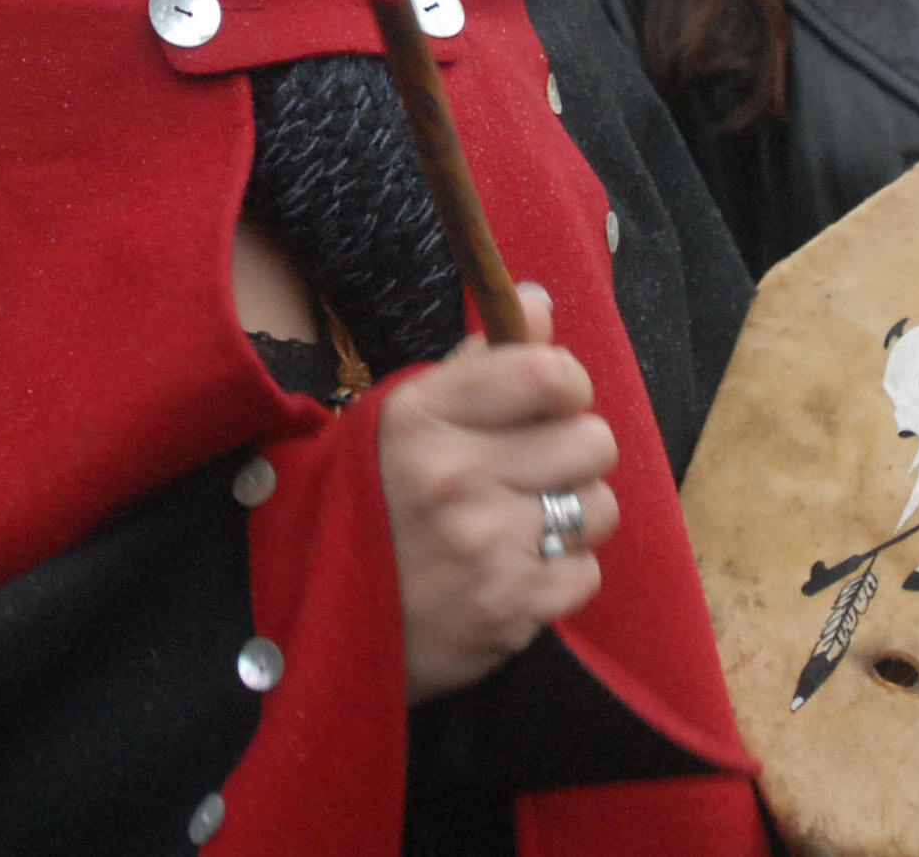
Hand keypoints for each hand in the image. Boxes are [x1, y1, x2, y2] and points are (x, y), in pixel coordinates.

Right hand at [378, 284, 619, 702]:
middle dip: (573, 455)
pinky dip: (560, 576)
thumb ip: (482, 361)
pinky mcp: (506, 611)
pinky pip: (585, 574)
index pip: (550, 374)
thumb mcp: (408, 415)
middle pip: (594, 442)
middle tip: (535, 471)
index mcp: (425, 416)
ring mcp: (482, 548)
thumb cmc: (378, 499)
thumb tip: (537, 302)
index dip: (568, 385)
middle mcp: (454, 477)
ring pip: (599, 508)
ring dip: (572, 517)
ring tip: (524, 524)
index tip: (552, 402)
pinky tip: (515, 571)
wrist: (319, 616)